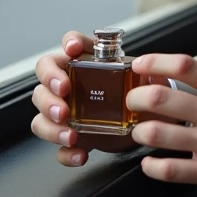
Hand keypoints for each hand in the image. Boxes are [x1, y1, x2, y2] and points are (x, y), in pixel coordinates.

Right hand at [30, 31, 169, 166]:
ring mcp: (66, 111)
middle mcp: (70, 84)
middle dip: (49, 93)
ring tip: (71, 135)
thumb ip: (150, 74)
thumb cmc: (138, 93)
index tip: (73, 49)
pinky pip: (58, 147)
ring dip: (50, 126)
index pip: (71, 43)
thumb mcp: (146, 80)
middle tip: (63, 106)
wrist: (143, 122)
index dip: (69, 42)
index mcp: (87, 62)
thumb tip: (155, 74)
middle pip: (44, 80)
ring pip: (40, 116)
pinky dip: (66, 153)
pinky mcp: (71, 136)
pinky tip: (81, 154)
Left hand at [126, 54, 196, 196]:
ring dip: (140, 132)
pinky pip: (169, 170)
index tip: (141, 64)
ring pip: (157, 134)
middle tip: (134, 100)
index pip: (185, 66)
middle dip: (137, 97)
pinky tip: (151, 163)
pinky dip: (152, 167)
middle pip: (161, 98)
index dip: (154, 62)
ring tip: (141, 132)